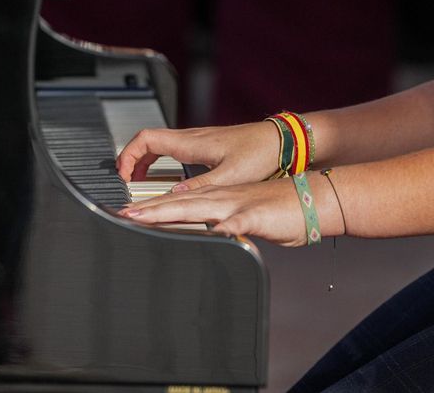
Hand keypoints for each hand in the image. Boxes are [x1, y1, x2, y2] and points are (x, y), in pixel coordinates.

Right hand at [115, 122, 280, 190]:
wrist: (281, 141)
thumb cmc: (260, 153)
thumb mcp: (230, 176)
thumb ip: (200, 187)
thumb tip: (173, 196)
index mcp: (191, 143)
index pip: (145, 139)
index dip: (127, 155)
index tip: (122, 176)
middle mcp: (191, 138)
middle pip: (147, 141)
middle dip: (130, 159)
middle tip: (123, 181)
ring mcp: (197, 140)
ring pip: (159, 145)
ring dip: (143, 161)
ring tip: (136, 181)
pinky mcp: (206, 146)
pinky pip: (172, 149)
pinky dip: (158, 161)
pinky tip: (164, 178)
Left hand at [118, 177, 324, 246]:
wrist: (313, 200)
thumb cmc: (279, 212)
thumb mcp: (243, 220)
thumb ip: (221, 225)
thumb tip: (204, 234)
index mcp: (217, 199)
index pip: (176, 204)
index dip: (150, 210)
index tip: (125, 216)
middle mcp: (222, 199)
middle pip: (177, 204)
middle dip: (147, 211)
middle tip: (121, 216)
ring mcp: (237, 206)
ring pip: (198, 209)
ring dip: (170, 213)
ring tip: (145, 218)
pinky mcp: (256, 217)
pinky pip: (237, 224)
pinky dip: (223, 229)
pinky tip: (211, 233)